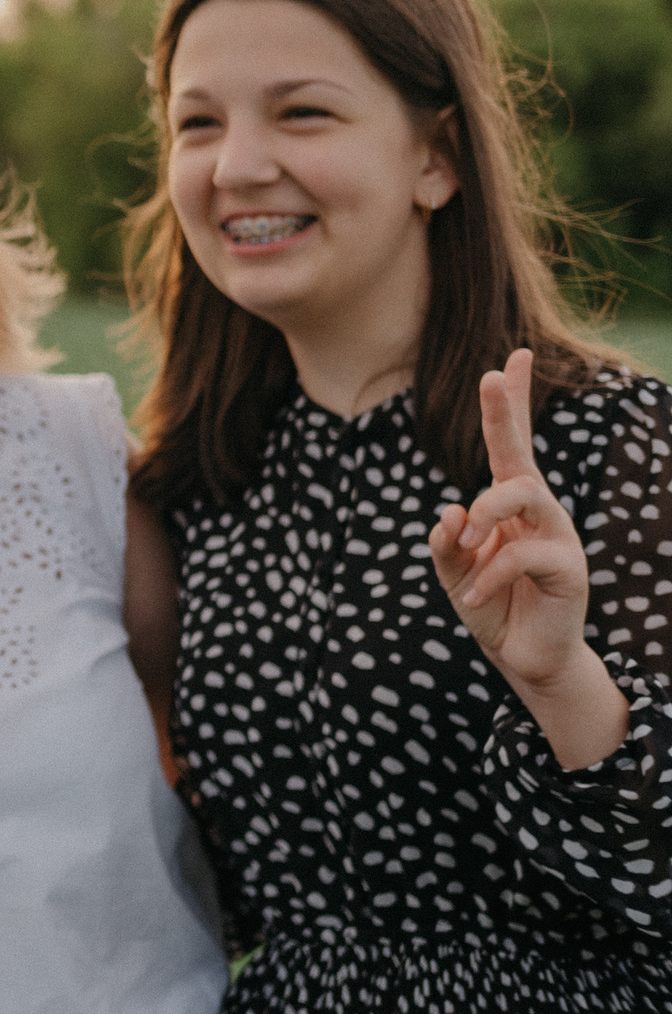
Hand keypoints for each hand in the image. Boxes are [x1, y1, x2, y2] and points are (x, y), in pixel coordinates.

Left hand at [428, 349, 595, 694]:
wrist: (524, 658)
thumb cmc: (490, 606)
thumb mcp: (454, 572)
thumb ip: (446, 544)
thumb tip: (447, 510)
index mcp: (508, 503)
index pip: (509, 444)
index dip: (511, 402)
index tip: (512, 356)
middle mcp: (536, 509)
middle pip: (520, 451)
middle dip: (504, 411)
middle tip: (490, 375)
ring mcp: (556, 534)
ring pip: (522, 493)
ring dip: (483, 513)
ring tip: (460, 545)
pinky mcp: (567, 566)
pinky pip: (519, 555)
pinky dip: (486, 577)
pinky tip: (474, 599)